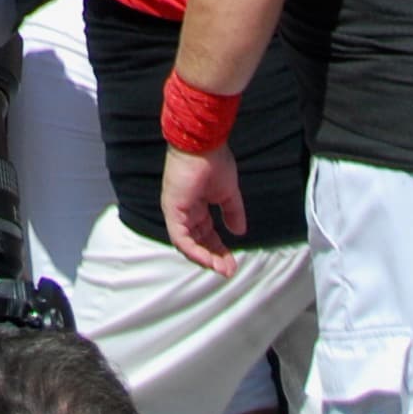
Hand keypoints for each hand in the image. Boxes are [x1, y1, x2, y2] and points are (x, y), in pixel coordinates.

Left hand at [163, 143, 245, 277]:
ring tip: (223, 269)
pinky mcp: (173, 210)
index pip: (206, 234)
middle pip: (197, 242)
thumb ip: (233, 212)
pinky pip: (181, 238)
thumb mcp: (228, 192)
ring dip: (206, 259)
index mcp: (195, 205)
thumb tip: (239, 232)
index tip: (233, 262)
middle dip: (214, 258)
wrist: (203, 143)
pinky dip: (195, 251)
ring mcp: (176, 211)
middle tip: (230, 270)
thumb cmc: (214, 160)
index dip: (219, 249)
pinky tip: (209, 260)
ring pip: (188, 244)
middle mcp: (184, 211)